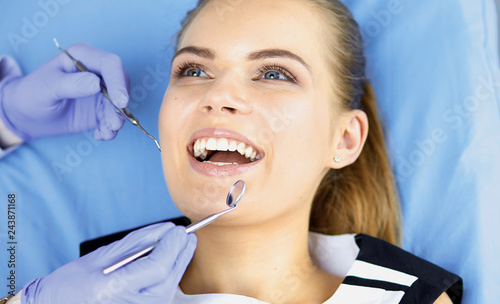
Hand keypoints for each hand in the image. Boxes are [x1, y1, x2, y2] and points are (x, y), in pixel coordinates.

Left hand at [0, 42, 128, 140]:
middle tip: (114, 124)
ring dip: (116, 120)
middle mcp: (96, 71)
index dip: (118, 81)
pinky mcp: (102, 108)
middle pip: (121, 83)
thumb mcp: (47, 88)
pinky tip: (100, 135)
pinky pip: (114, 118)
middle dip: (120, 105)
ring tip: (105, 133)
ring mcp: (101, 90)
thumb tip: (97, 83)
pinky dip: (111, 128)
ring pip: (120, 103)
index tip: (120, 102)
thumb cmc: (32, 94)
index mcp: (83, 56)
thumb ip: (71, 84)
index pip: (110, 63)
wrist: (28, 114)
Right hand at [21, 223, 196, 303]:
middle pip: (168, 280)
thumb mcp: (101, 255)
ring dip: (178, 266)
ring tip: (182, 246)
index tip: (179, 230)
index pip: (157, 267)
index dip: (172, 247)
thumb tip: (164, 229)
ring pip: (169, 290)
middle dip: (181, 255)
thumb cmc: (71, 283)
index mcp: (114, 289)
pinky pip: (161, 297)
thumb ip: (137, 242)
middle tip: (187, 236)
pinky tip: (171, 264)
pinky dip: (169, 278)